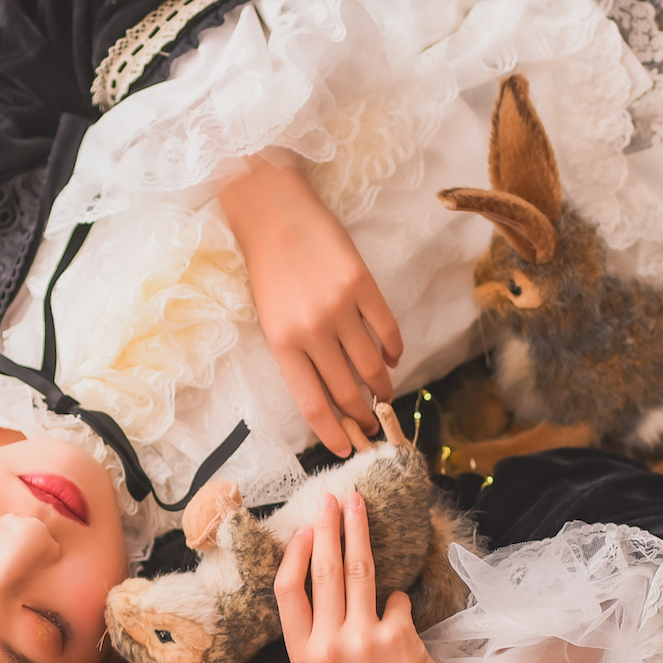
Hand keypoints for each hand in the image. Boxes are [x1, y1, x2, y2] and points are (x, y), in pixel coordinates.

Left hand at [218, 153, 403, 456]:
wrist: (274, 214)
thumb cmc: (268, 270)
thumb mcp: (271, 319)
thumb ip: (297, 355)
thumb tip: (329, 391)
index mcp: (283, 344)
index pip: (313, 403)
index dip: (332, 432)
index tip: (345, 448)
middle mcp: (312, 331)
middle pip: (347, 390)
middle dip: (362, 416)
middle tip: (372, 426)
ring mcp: (340, 308)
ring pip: (372, 365)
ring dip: (383, 386)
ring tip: (385, 394)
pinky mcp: (363, 285)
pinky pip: (387, 329)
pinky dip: (393, 350)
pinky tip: (392, 357)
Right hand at [274, 491, 546, 662]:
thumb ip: (319, 629)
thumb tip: (319, 566)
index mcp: (302, 657)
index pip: (288, 592)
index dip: (294, 554)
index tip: (303, 527)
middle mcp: (326, 648)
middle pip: (323, 571)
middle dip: (327, 526)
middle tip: (331, 497)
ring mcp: (360, 642)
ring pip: (356, 570)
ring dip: (357, 530)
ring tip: (358, 504)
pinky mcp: (396, 636)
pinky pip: (395, 599)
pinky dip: (397, 602)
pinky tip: (399, 620)